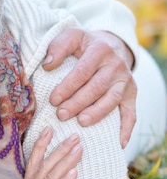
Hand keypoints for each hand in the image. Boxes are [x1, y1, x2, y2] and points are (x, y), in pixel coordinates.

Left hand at [43, 28, 136, 147]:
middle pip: (97, 87)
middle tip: (61, 114)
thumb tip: (48, 64)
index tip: (53, 99)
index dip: (67, 86)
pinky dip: (126, 128)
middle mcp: (116, 65)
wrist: (110, 45)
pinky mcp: (131, 94)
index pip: (82, 71)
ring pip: (112, 100)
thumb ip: (58, 47)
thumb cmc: (84, 45)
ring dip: (97, 113)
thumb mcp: (71, 37)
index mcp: (100, 50)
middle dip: (78, 102)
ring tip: (81, 122)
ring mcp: (125, 81)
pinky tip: (118, 142)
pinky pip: (131, 113)